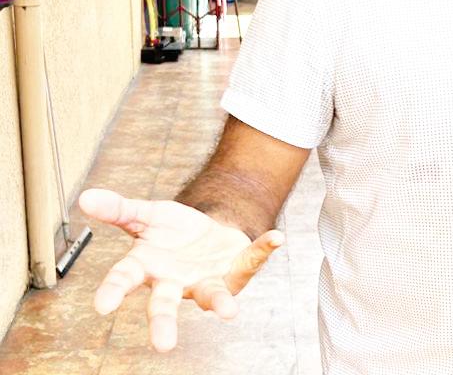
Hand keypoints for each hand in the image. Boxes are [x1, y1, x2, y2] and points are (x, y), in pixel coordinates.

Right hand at [79, 188, 283, 351]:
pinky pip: (252, 259)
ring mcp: (207, 279)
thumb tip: (85, 196)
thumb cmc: (172, 232)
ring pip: (211, 296)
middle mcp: (176, 281)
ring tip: (230, 313)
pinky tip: (277, 238)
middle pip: (165, 304)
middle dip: (163, 324)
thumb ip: (118, 208)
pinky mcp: (236, 271)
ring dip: (221, 303)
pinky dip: (265, 248)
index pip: (125, 279)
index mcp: (147, 266)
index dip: (113, 291)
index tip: (102, 305)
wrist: (209, 233)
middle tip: (163, 345)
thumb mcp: (146, 214)